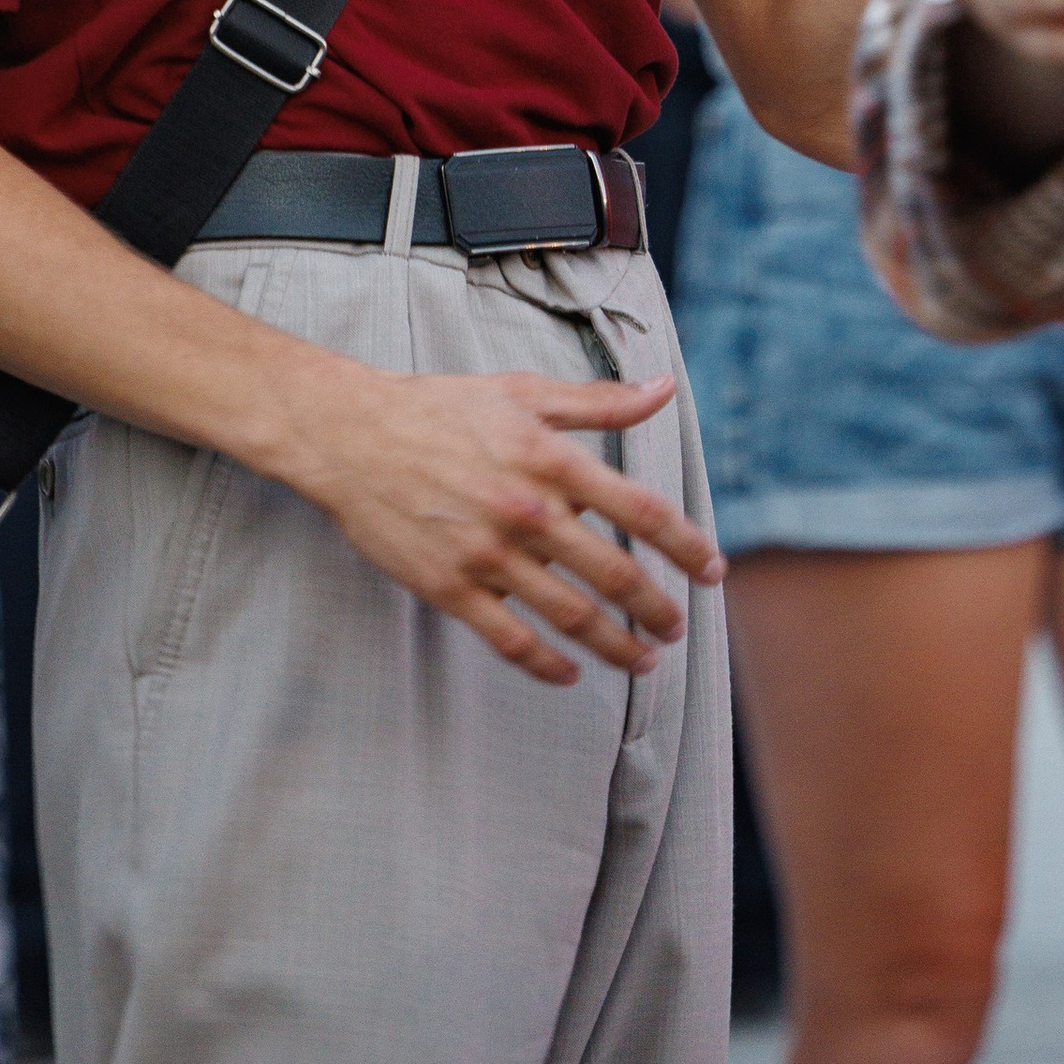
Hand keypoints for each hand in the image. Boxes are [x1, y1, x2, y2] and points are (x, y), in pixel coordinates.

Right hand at [287, 362, 723, 685]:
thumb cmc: (440, 407)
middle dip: (656, 609)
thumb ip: (598, 401)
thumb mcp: (522, 391)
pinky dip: (547, 664)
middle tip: (677, 626)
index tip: (712, 570)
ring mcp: (486, 555)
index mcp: (549, 458)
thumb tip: (663, 389)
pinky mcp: (449, 587)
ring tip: (643, 660)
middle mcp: (526, 511)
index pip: (640, 512)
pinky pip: (510, 640)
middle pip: (613, 576)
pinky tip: (570, 673)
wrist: (350, 434)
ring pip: (569, 617)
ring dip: (615, 646)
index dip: (686, 546)